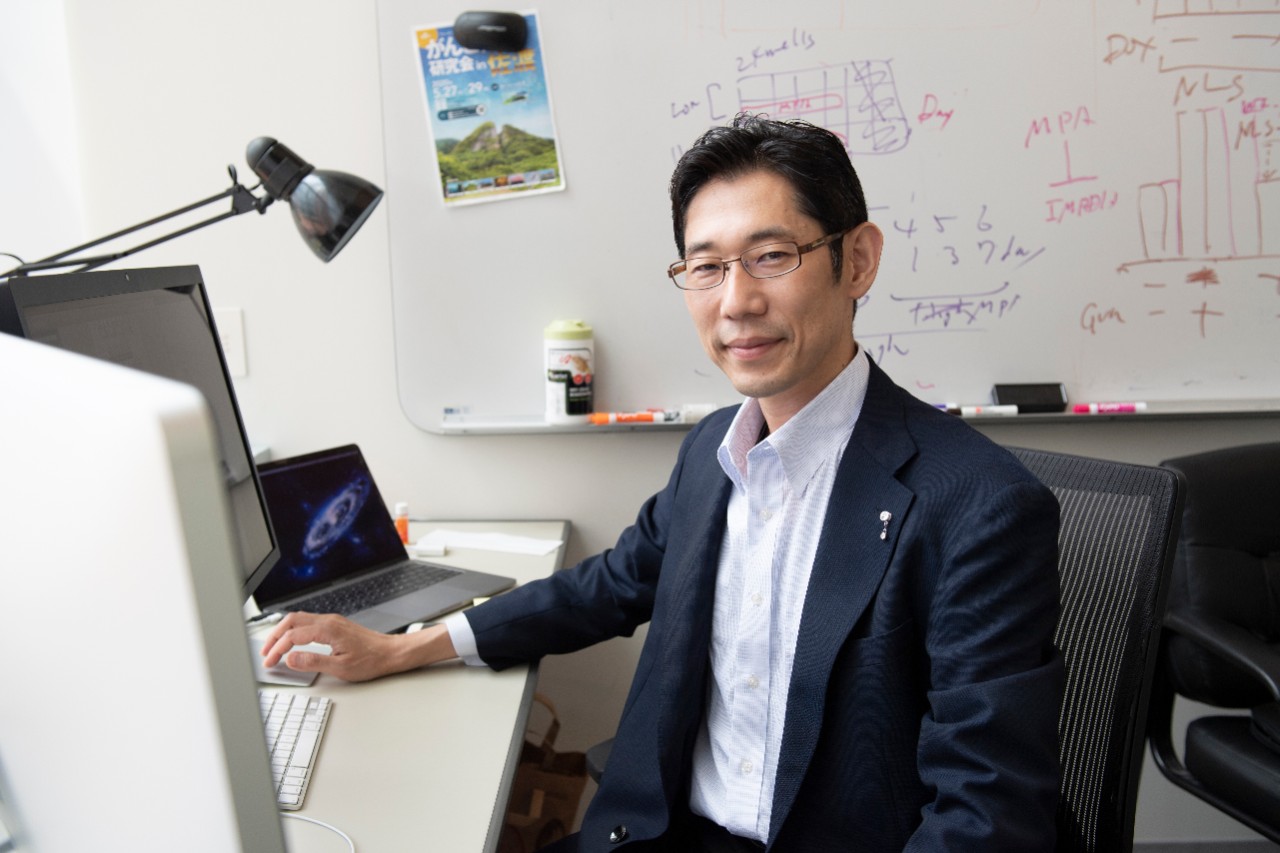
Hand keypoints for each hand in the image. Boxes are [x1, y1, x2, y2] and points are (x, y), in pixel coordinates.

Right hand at [259, 612, 455, 682]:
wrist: (391, 653)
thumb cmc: (371, 661)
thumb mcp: (341, 668)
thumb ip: (313, 662)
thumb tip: (291, 659)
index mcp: (328, 630)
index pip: (292, 636)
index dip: (276, 649)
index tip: (269, 662)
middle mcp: (329, 621)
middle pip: (291, 621)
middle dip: (274, 636)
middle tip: (264, 652)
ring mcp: (332, 621)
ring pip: (299, 619)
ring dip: (283, 631)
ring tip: (273, 647)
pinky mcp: (335, 625)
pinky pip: (308, 621)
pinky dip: (294, 630)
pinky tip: (291, 640)